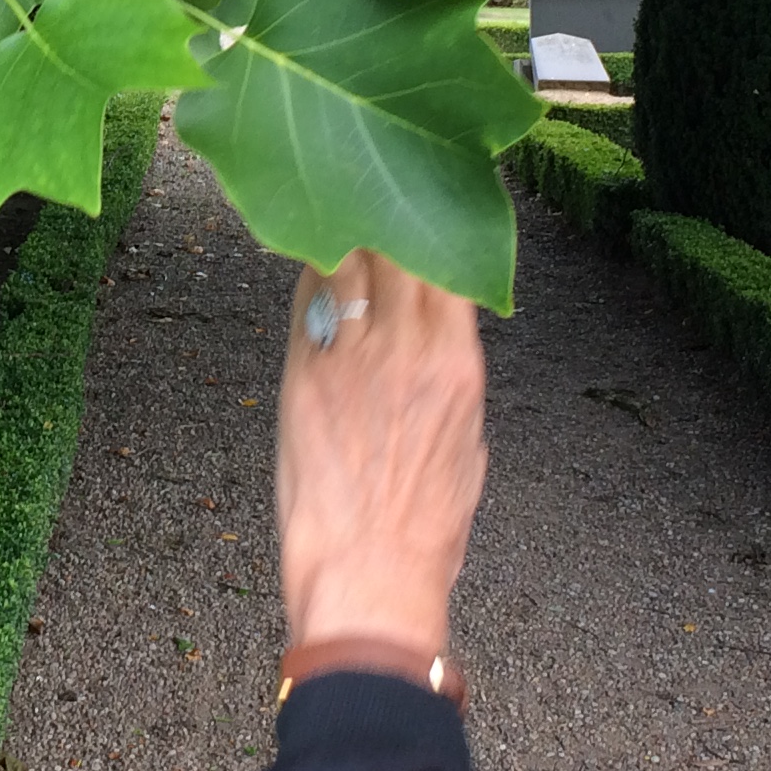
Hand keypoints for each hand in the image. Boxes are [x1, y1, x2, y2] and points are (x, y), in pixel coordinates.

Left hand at [273, 251, 486, 663]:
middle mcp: (407, 348)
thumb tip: (439, 342)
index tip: (424, 211)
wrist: (369, 575)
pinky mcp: (302, 373)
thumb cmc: (425, 528)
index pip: (448, 263)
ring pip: (346, 259)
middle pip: (395, 246)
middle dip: (384, 217)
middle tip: (371, 195)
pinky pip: (305, 298)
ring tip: (335, 213)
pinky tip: (308, 262)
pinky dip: (309, 273)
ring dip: (343, 233)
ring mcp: (350, 356)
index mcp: (458, 365)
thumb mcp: (468, 446)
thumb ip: (451, 379)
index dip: (433, 229)